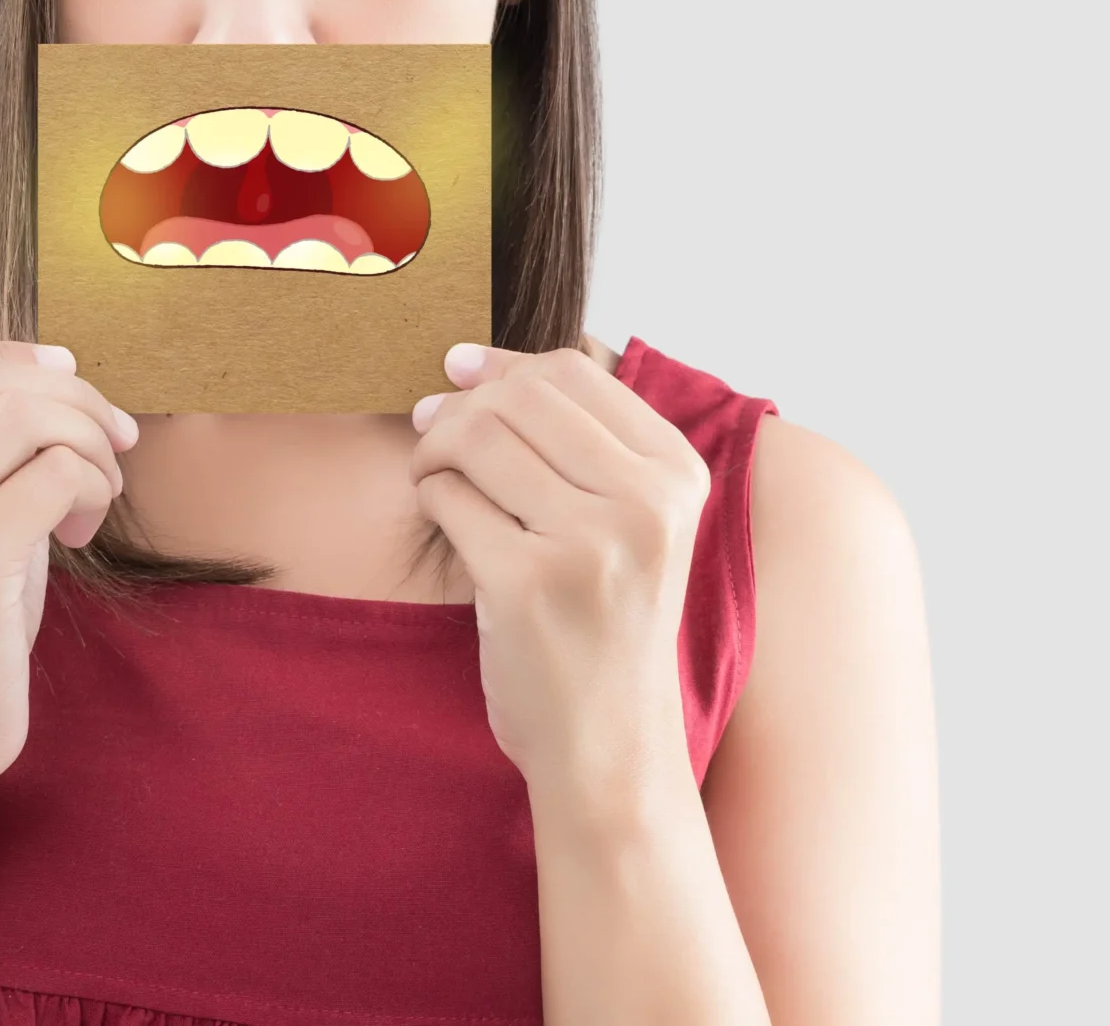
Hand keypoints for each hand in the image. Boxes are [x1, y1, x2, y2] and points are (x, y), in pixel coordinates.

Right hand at [0, 324, 135, 808]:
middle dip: (73, 398)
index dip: (4, 349)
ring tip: (97, 494)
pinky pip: (56, 474)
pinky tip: (82, 534)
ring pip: (27, 416)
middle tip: (114, 443)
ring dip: (89, 443)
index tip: (63, 377)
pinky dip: (91, 489)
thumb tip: (53, 365)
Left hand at [409, 341, 711, 803]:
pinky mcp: (527, 584)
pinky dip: (431, 497)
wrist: (609, 747)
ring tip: (433, 476)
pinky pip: (450, 496)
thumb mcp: (628, 523)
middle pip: (520, 397)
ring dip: (435, 447)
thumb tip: (470, 363)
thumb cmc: (604, 625)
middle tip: (432, 436)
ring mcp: (589, 544)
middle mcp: (645, 504)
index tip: (459, 375)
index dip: (503, 365)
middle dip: (460, 407)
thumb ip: (575, 441)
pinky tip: (445, 522)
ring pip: (478, 437)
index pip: (574, 371)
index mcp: (677, 476)